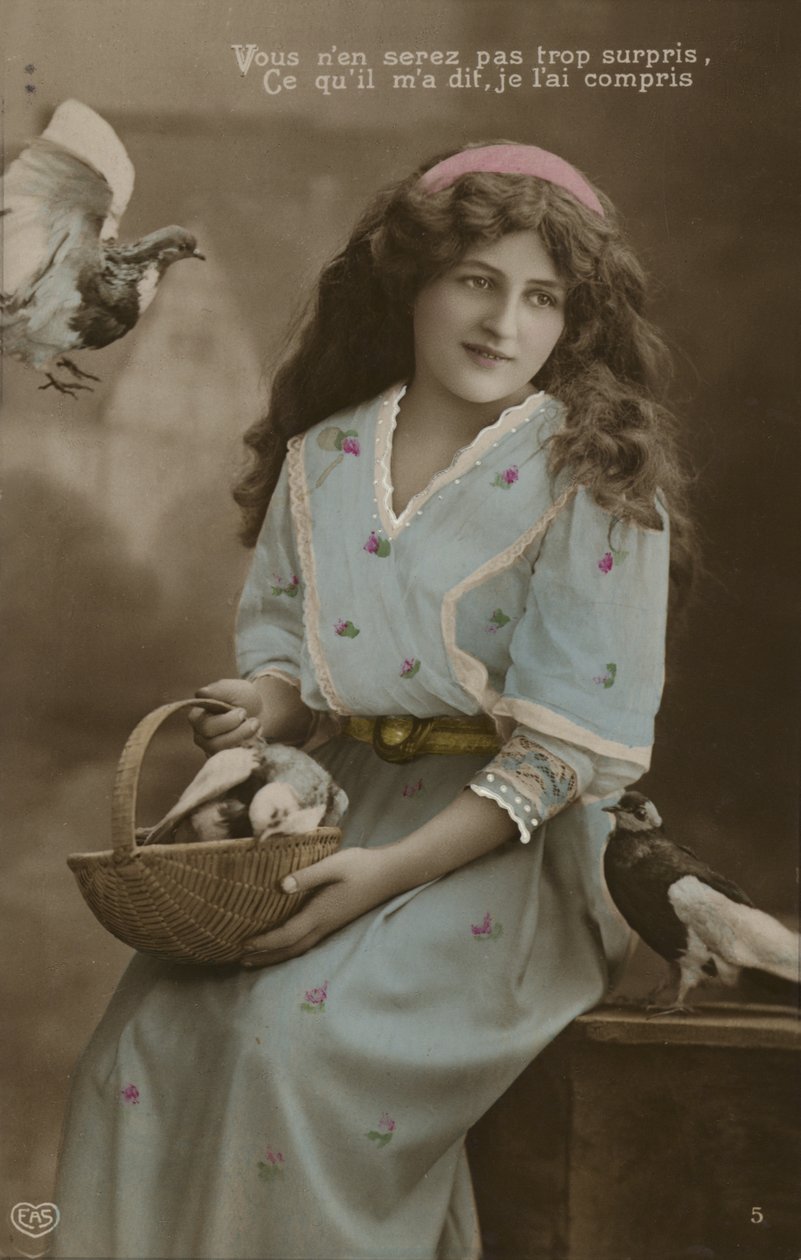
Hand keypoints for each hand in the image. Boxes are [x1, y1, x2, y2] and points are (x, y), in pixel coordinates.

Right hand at [188, 678, 262, 754]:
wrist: (259, 710)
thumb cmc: (242, 697)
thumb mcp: (233, 689)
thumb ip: (218, 690)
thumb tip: (201, 693)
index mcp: (197, 717)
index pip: (206, 727)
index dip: (227, 721)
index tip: (243, 711)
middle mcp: (200, 735)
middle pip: (214, 743)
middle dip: (239, 732)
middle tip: (254, 721)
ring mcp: (211, 749)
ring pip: (225, 753)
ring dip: (245, 739)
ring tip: (256, 726)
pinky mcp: (223, 757)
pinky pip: (233, 759)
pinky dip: (247, 747)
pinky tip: (254, 737)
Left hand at [240, 847, 394, 965]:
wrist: (390, 873)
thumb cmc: (361, 866)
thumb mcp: (334, 865)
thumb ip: (308, 876)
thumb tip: (281, 886)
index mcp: (320, 913)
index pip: (287, 934)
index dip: (264, 942)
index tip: (243, 944)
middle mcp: (324, 924)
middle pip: (291, 949)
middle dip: (266, 956)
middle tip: (241, 960)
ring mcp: (332, 925)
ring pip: (300, 947)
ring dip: (277, 954)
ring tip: (258, 958)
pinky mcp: (336, 920)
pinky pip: (308, 941)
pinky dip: (291, 946)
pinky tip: (286, 941)